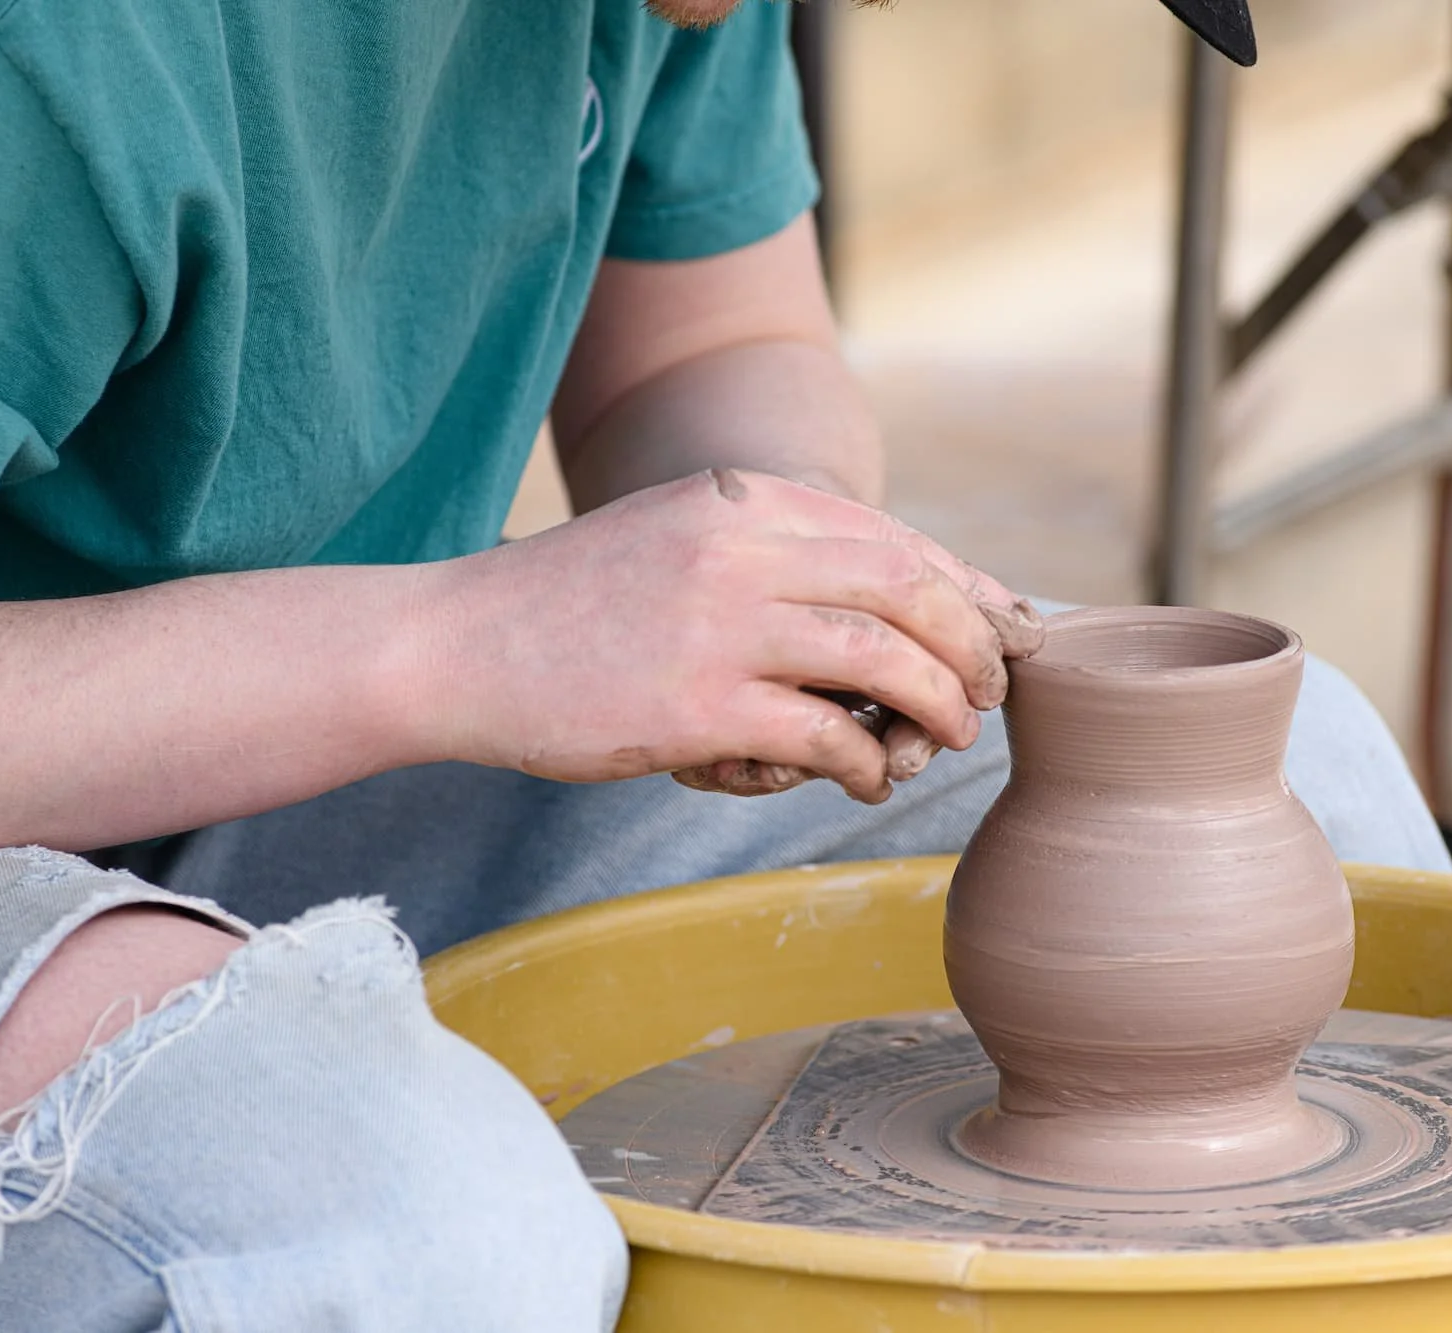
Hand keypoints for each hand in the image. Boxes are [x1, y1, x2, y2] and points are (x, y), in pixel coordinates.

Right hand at [433, 469, 1043, 802]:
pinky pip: (824, 734)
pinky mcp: (697, 706)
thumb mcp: (670, 537)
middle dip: (970, 643)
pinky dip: (863, 761)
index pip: (890, 534)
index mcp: (740, 498)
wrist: (453, 646)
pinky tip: (864, 779)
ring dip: (937, 703)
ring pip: (883, 655)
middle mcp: (740, 546)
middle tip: (988, 691)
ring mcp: (719, 624)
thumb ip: (763, 552)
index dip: (963, 586)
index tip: (999, 628)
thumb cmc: (566, 607)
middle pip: (907, 584)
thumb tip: (869, 599)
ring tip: (949, 737)